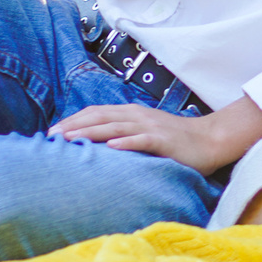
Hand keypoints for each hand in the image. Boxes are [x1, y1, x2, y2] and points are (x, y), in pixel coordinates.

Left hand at [51, 94, 261, 173]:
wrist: (210, 140)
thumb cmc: (177, 141)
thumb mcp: (146, 134)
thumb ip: (125, 136)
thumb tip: (98, 148)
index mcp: (131, 114)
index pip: (96, 113)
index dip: (73, 120)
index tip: (51, 133)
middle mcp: (138, 116)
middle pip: (99, 117)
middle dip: (73, 126)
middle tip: (50, 137)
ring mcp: (150, 127)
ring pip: (114, 127)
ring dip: (90, 132)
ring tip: (69, 140)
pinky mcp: (164, 140)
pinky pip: (141, 140)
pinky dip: (125, 142)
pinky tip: (110, 147)